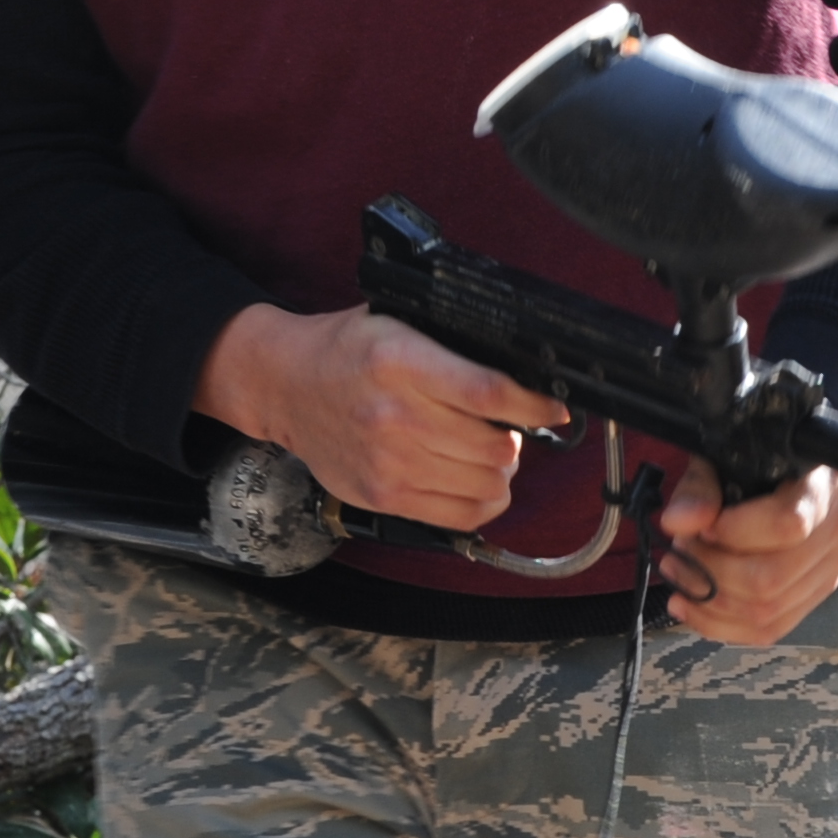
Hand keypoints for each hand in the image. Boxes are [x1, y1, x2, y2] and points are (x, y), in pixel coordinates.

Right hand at [195, 303, 568, 527]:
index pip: (490, 392)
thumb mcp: (396, 322)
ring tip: (488, 451)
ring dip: (500, 469)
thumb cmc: (345, 349)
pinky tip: (478, 481)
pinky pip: (461, 516)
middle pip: (496, 446)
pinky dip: (485, 502)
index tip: (552, 406)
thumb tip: (522, 373)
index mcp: (401, 360)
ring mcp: (389, 462)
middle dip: (515, 437)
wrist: (285, 385)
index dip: (535, 404)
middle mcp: (395, 414)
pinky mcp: (384, 496)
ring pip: (487, 483)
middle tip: (507, 425)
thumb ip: (452, 345)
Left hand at [652, 456, 837, 645]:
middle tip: (676, 556)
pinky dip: (725, 626)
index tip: (698, 527)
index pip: (787, 524)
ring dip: (712, 603)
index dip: (734, 533)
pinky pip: (774, 627)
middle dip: (712, 574)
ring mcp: (836, 566)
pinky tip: (693, 608)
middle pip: (774, 576)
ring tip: (680, 577)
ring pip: (772, 609)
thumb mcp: (726, 454)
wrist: (799, 467)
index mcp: (828, 482)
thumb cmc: (759, 453)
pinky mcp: (819, 592)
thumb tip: (677, 524)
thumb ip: (701, 486)